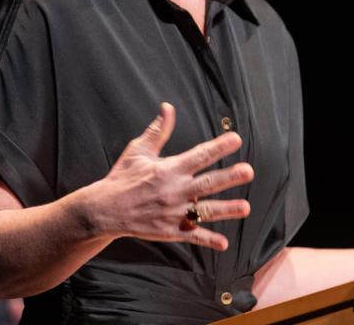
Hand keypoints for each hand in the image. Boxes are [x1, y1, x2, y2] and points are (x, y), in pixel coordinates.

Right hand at [85, 102, 254, 250]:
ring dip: (226, 209)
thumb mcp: (138, 150)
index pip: (199, 156)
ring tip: (246, 208)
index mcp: (168, 169)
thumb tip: (168, 107)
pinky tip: (224, 244)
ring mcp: (173, 212)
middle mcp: (174, 190)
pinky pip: (192, 235)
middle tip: (248, 171)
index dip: (218, 147)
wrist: (105, 210)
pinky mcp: (170, 230)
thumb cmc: (123, 177)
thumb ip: (158, 131)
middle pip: (207, 183)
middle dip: (229, 177)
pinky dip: (208, 240)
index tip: (235, 139)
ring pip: (205, 211)